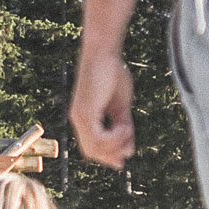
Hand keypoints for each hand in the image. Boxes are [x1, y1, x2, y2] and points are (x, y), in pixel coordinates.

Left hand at [71, 47, 135, 168]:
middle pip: (92, 152)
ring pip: (95, 148)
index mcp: (85, 118)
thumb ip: (123, 127)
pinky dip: (114, 138)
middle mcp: (78, 119)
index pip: (92, 147)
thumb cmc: (112, 74)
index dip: (108, 156)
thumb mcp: (121, 106)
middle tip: (129, 149)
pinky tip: (124, 127)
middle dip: (112, 155)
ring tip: (128, 130)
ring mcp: (79, 116)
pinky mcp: (84, 111)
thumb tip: (128, 152)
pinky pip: (98, 138)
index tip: (125, 156)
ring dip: (116, 145)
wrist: (103, 52)